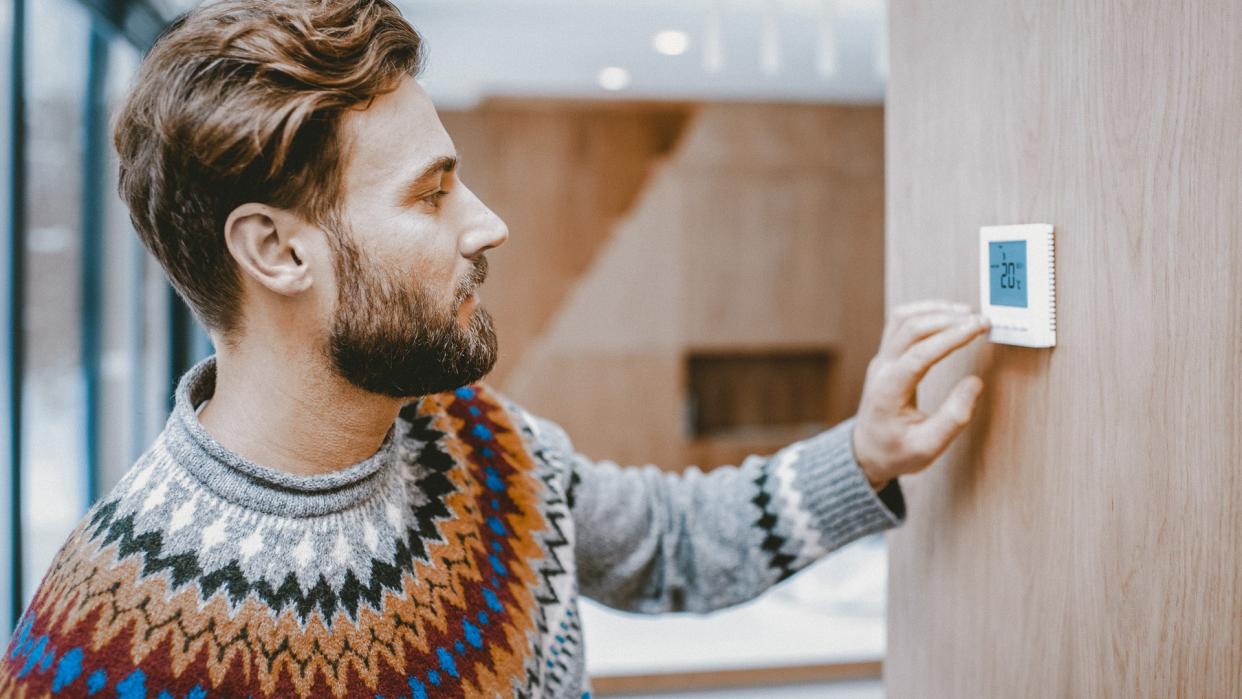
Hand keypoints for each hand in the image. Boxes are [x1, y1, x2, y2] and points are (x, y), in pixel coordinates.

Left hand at [853, 300, 989, 487]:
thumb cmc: (895, 452)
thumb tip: (975, 383)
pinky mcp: (886, 356)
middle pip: (909, 329)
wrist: (866, 451)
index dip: (951, 337)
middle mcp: (881, 369)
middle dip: (948, 319)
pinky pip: (900, 323)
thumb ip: (953, 418)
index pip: (919, 353)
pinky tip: (947, 315)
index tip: (979, 328)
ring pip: (902, 319)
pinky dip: (924, 313)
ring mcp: (881, 360)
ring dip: (935, 310)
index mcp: (888, 391)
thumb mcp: (928, 447)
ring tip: (967, 314)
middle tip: (981, 320)